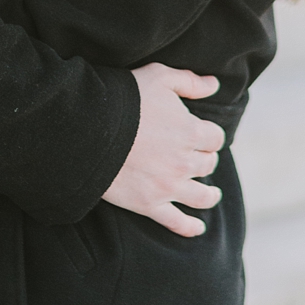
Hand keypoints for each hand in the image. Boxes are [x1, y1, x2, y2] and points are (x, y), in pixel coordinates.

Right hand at [103, 63, 224, 236]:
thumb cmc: (125, 98)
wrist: (89, 128)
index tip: (203, 135)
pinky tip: (198, 228)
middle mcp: (185, 162)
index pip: (216, 138)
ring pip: (201, 196)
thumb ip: (190, 81)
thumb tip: (215, 84)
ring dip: (209, 195)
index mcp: (191, 132)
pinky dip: (190, 227)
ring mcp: (168, 186)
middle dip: (205, 159)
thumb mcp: (159, 77)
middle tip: (197, 157)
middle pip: (208, 165)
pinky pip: (177, 222)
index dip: (210, 135)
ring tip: (211, 194)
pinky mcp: (149, 204)